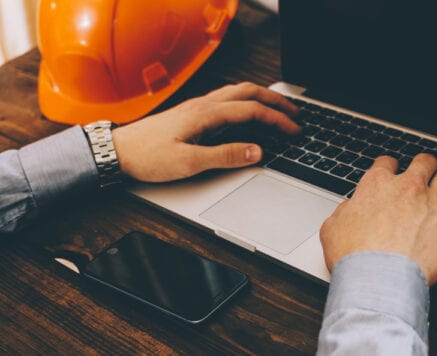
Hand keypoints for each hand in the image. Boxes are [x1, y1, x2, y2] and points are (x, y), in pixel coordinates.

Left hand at [112, 82, 299, 181]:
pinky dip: (246, 102)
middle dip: (276, 101)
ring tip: (278, 109)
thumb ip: (225, 156)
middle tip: (296, 113)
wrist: (117, 151)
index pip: (252, 110)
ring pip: (238, 92)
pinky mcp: (192, 113)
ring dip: (262, 98)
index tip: (295, 130)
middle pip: (249, 92)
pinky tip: (248, 113)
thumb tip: (257, 151)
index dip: (278, 119)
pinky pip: (227, 99)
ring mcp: (198, 106)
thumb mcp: (188, 162)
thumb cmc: (148, 157)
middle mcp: (204, 105)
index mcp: (206, 114)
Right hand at [319, 154, 436, 285]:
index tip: (393, 171)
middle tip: (426, 169)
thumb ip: (344, 212)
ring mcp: (430, 202)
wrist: (377, 278)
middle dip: (425, 164)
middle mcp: (406, 187)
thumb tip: (349, 210)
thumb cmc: (354, 256)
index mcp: (376, 185)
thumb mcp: (332, 228)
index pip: (386, 163)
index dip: (390, 166)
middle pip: (423, 162)